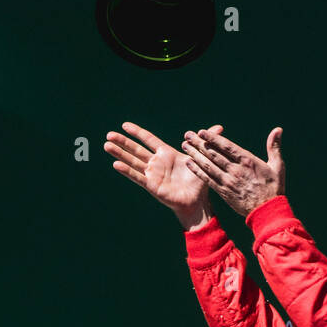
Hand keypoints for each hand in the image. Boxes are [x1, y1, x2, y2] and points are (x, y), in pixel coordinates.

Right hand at [104, 122, 222, 230]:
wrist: (198, 201)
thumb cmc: (199, 181)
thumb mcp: (202, 158)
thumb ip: (206, 142)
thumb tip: (219, 128)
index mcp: (166, 154)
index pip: (148, 140)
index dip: (137, 132)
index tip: (125, 125)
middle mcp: (156, 163)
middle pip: (136, 150)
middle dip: (122, 142)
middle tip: (109, 134)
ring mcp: (153, 174)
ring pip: (133, 161)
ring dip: (120, 154)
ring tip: (106, 145)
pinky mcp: (152, 186)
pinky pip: (137, 177)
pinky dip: (127, 171)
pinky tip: (116, 165)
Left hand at [181, 126, 284, 218]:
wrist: (267, 212)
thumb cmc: (274, 188)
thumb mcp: (277, 166)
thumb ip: (274, 147)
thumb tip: (278, 129)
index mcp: (248, 161)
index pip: (226, 146)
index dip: (213, 138)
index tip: (201, 132)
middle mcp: (235, 170)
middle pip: (214, 154)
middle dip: (199, 143)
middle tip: (187, 134)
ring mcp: (228, 181)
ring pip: (208, 165)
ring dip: (195, 155)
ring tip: (185, 145)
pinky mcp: (224, 192)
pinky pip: (207, 179)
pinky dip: (198, 171)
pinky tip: (189, 163)